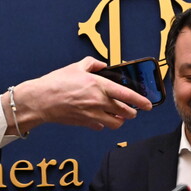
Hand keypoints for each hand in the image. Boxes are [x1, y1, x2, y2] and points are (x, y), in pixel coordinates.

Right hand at [3, 57, 152, 132]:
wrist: (41, 100)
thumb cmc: (57, 83)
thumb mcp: (76, 67)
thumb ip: (93, 64)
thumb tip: (103, 65)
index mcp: (99, 86)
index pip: (127, 95)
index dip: (141, 101)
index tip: (148, 104)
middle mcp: (99, 102)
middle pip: (125, 112)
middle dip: (131, 112)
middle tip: (131, 109)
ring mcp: (93, 114)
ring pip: (116, 123)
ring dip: (120, 120)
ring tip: (118, 115)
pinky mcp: (86, 123)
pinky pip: (101, 126)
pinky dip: (103, 124)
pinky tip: (100, 118)